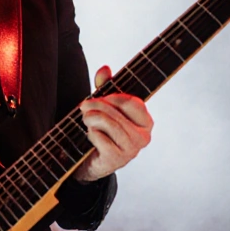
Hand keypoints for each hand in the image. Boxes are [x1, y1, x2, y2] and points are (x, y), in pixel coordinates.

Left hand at [73, 65, 153, 182]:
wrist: (90, 162)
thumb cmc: (102, 132)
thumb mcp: (105, 107)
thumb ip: (106, 87)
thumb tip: (105, 68)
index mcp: (146, 122)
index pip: (132, 101)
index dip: (113, 96)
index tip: (101, 96)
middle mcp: (143, 137)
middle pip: (117, 112)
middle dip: (96, 105)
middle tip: (84, 105)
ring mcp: (131, 150)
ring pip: (108, 124)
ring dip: (91, 118)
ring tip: (84, 118)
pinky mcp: (117, 160)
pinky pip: (100, 138)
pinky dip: (91, 134)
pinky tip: (89, 135)